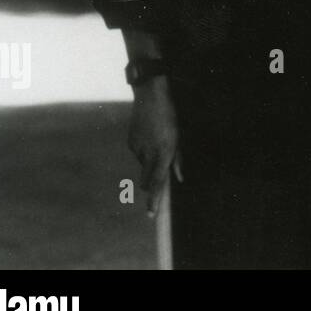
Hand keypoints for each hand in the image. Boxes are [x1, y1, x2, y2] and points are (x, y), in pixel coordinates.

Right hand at [127, 77, 180, 217]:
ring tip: (158, 141)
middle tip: (157, 173)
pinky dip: (145, 151)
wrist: (150, 95)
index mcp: (164, 152)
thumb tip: (179, 178)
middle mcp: (149, 153)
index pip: (158, 182)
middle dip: (151, 183)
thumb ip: (178, 160)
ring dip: (150, 162)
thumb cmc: (170, 116)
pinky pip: (138, 153)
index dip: (154, 200)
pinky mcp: (130, 142)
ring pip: (143, 165)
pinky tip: (149, 135)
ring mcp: (137, 148)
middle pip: (146, 180)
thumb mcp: (179, 137)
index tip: (151, 215)